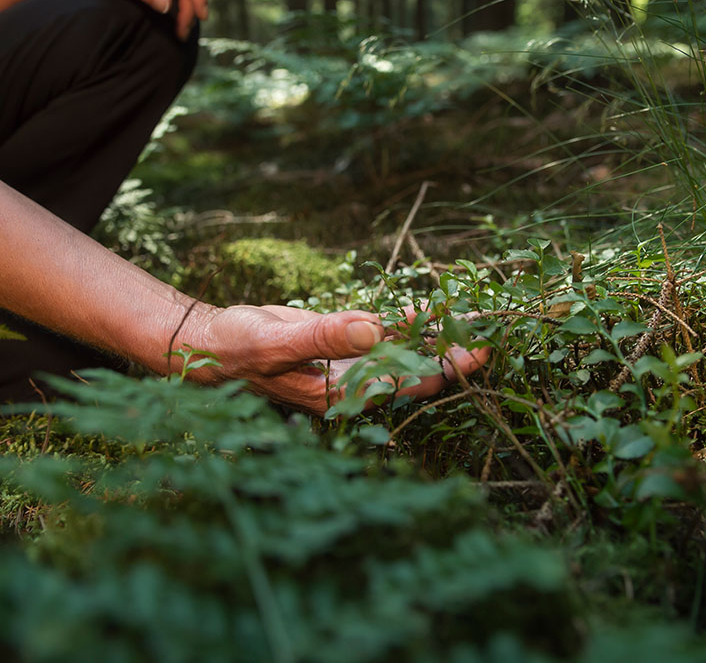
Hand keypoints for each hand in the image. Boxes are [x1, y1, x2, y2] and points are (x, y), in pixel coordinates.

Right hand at [188, 304, 488, 415]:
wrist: (215, 343)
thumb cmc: (239, 348)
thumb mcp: (277, 341)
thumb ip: (324, 337)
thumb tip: (375, 328)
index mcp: (340, 394)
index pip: (407, 386)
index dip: (446, 368)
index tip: (478, 346)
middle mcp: (352, 385)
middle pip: (415, 374)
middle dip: (452, 355)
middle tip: (490, 330)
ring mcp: (349, 366)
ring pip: (403, 355)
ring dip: (434, 338)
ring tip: (471, 318)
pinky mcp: (343, 347)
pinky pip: (384, 337)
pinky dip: (406, 324)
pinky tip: (429, 310)